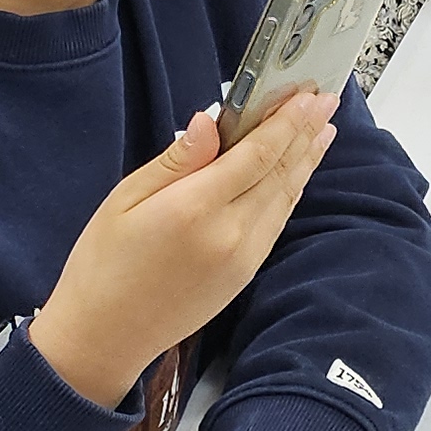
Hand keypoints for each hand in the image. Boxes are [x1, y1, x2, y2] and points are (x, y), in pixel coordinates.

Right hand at [28, 93, 340, 410]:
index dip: (286, 121)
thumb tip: (212, 118)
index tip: (307, 94)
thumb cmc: (103, 263)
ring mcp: (244, 257)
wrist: (105, 337)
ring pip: (286, 196)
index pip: (257, 154)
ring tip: (324, 128)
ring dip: (307, 159)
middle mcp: (230, 233)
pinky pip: (278, 221)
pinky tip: (297, 172)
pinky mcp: (246, 274)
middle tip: (326, 100)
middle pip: (280, 172)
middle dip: (306, 132)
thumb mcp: (125, 200)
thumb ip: (177, 159)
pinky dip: (292, 190)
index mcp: (195, 209)